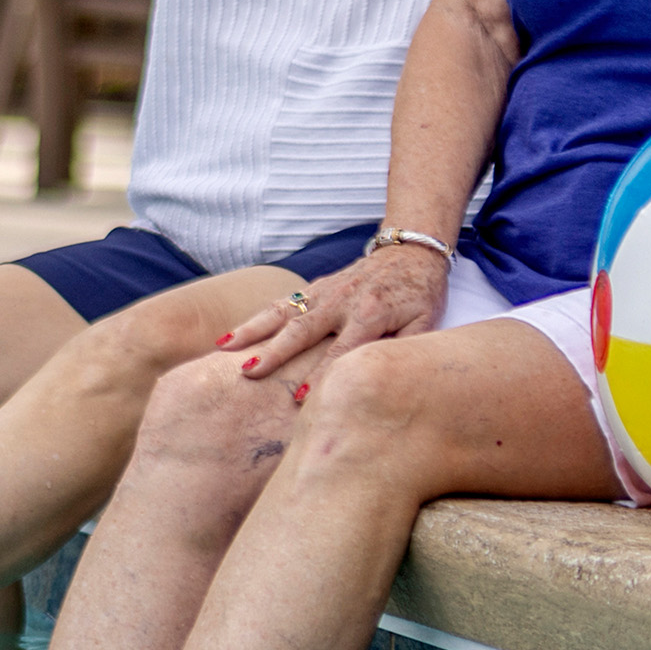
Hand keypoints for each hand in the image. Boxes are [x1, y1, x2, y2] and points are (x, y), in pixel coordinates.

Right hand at [222, 244, 448, 391]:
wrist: (412, 250)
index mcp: (370, 314)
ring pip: (283, 312)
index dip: (320, 376)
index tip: (299, 399)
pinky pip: (281, 303)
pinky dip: (256, 318)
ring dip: (252, 329)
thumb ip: (406, 346)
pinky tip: (231, 334)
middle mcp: (342, 301)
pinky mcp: (316, 286)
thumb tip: (381, 375)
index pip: (340, 352)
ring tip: (223, 347)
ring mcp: (325, 291)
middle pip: (302, 330)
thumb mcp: (427, 321)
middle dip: (274, 352)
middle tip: (248, 372)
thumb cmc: (421, 293)